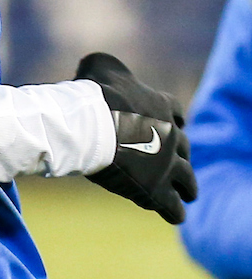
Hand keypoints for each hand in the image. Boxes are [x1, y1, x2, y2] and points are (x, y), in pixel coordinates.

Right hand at [75, 52, 197, 223]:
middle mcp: (173, 136)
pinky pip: (173, 208)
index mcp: (162, 106)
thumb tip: (95, 66)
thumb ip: (107, 66)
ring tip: (187, 193)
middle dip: (179, 154)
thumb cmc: (93, 93)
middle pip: (185, 147)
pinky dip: (173, 211)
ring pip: (188, 181)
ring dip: (187, 187)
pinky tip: (171, 213)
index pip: (176, 113)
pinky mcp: (156, 191)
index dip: (172, 119)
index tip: (170, 124)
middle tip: (170, 161)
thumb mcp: (99, 65)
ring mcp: (168, 166)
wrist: (90, 125)